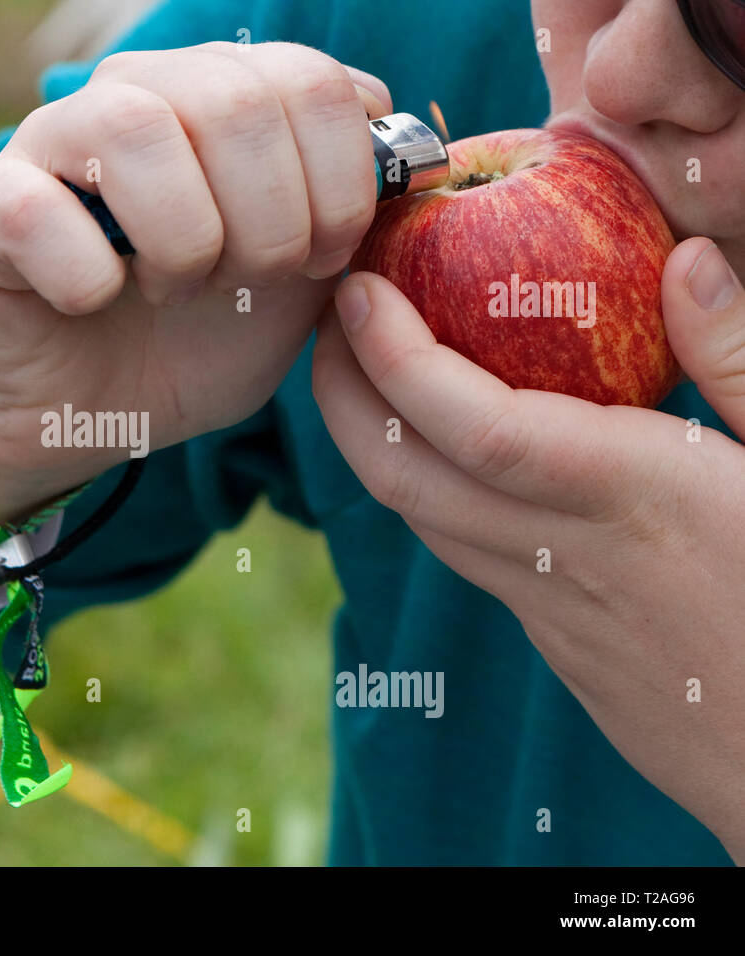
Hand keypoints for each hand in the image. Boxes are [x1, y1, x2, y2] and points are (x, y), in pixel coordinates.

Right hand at [0, 41, 391, 520]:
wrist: (81, 415)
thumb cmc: (190, 341)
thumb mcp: (295, 290)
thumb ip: (346, 223)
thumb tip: (403, 164)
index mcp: (222, 100)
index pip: (315, 80)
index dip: (341, 184)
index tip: (322, 260)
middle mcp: (139, 96)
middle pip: (238, 100)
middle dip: (271, 223)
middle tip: (246, 282)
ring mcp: (53, 142)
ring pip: (138, 132)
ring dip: (182, 241)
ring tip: (171, 289)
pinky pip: (42, 212)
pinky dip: (87, 279)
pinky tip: (90, 301)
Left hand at [311, 236, 744, 860]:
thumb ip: (742, 359)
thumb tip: (683, 260)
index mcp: (640, 497)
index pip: (474, 425)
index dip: (395, 358)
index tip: (355, 293)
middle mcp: (570, 556)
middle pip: (404, 479)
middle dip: (341, 395)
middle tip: (329, 322)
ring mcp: (554, 613)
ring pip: (423, 520)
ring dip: (370, 442)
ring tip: (366, 371)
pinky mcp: (559, 646)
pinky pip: (465, 555)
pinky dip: (427, 489)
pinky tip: (446, 453)